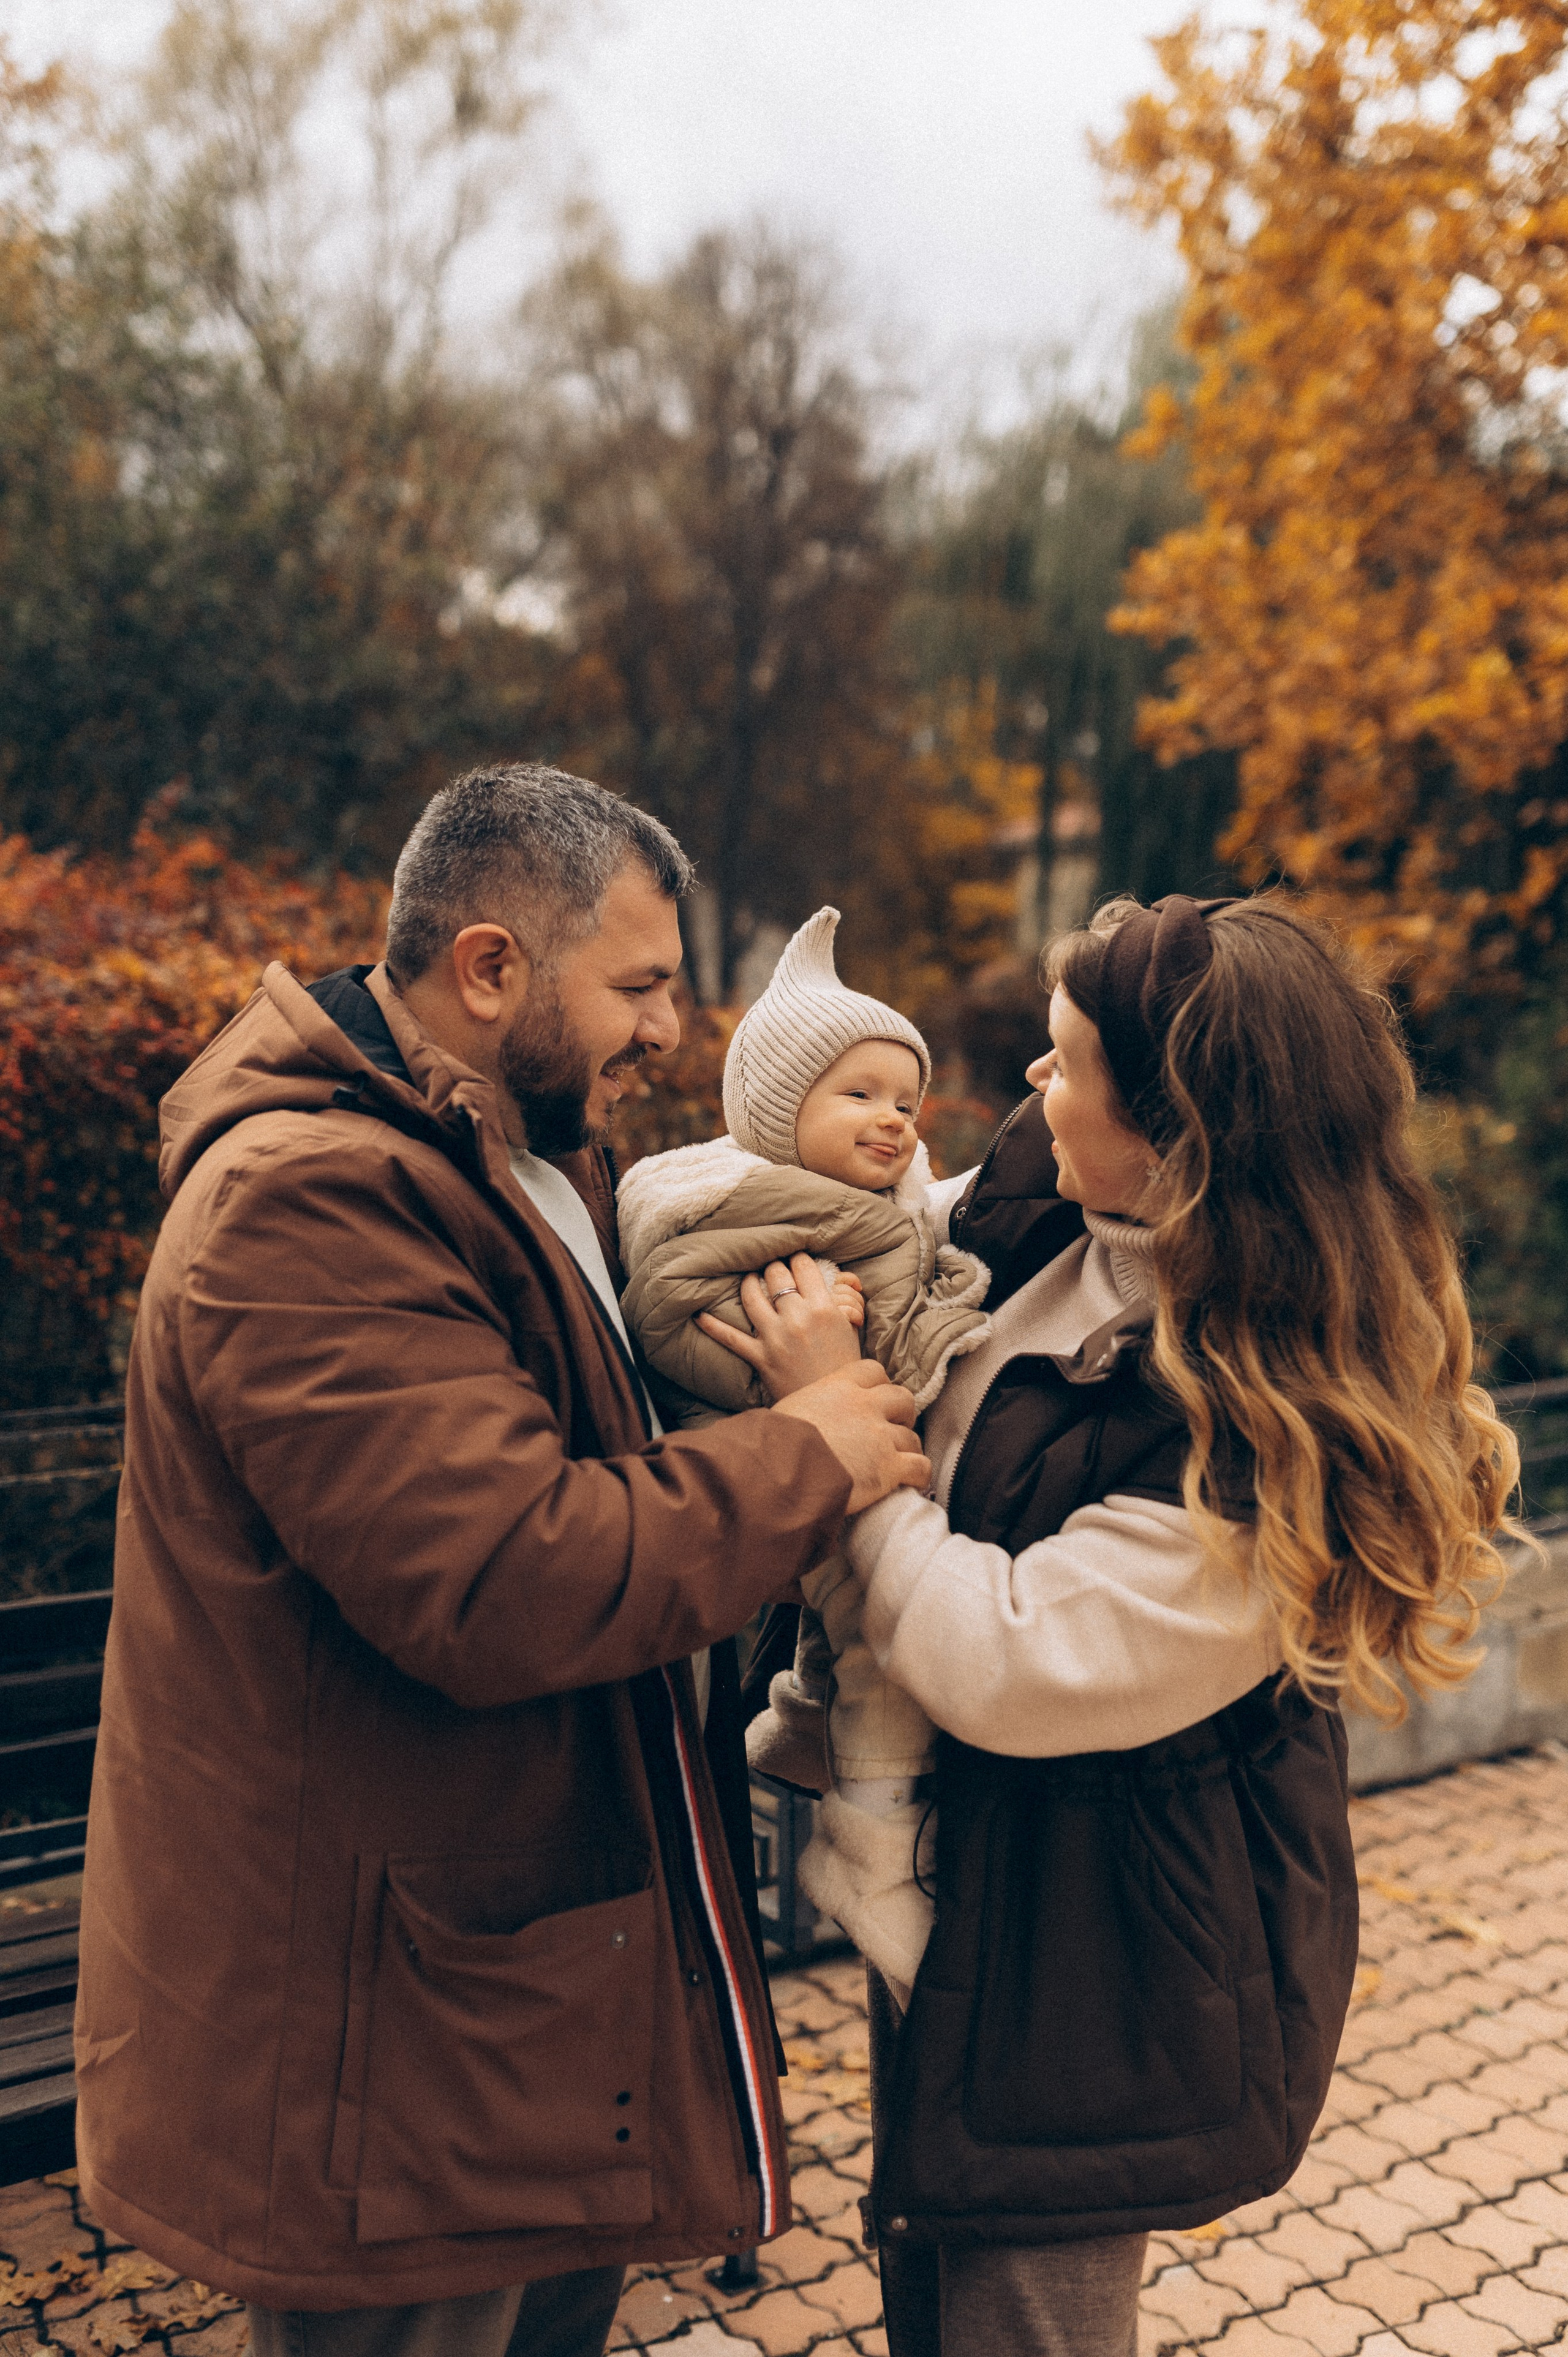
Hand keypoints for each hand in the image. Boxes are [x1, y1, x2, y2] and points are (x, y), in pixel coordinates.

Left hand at [697, 1253, 860, 1400]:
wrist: (836, 1408)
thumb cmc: (845, 1366)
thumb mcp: (851, 1328)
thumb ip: (845, 1300)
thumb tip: (841, 1279)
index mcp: (824, 1308)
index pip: (803, 1266)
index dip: (798, 1258)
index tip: (796, 1260)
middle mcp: (797, 1318)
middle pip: (776, 1274)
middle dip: (774, 1266)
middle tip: (774, 1269)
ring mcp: (775, 1337)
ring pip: (752, 1295)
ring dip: (749, 1282)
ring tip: (751, 1279)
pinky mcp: (760, 1357)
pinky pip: (730, 1337)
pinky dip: (712, 1325)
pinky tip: (699, 1315)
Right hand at [773, 1361, 930, 1513]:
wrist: (779, 1471)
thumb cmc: (774, 1444)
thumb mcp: (791, 1409)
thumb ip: (812, 1405)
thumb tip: (805, 1416)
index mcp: (839, 1386)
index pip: (873, 1371)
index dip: (880, 1385)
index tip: (877, 1398)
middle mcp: (865, 1405)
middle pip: (901, 1399)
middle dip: (902, 1414)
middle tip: (894, 1428)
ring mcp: (880, 1435)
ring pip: (911, 1437)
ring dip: (908, 1448)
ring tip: (902, 1460)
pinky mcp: (889, 1467)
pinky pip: (919, 1466)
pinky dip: (919, 1475)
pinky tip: (912, 1482)